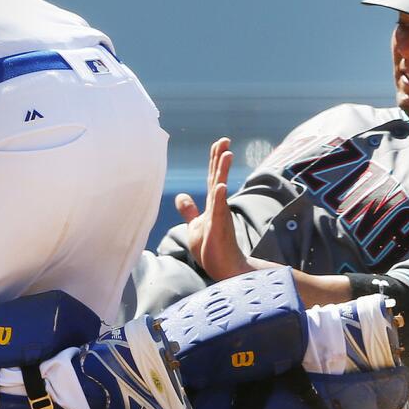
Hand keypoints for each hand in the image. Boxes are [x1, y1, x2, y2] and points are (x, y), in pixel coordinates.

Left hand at [175, 138, 251, 281]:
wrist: (222, 268)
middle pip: (218, 177)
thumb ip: (189, 210)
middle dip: (221, 158)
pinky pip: (220, 210)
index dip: (215, 160)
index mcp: (212, 204)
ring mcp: (220, 216)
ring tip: (227, 154)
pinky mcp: (220, 228)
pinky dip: (221, 198)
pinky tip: (222, 187)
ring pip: (220, 189)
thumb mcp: (195, 225)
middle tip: (225, 140)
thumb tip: (181, 196)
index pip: (213, 177)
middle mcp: (217, 206)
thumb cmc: (212, 248)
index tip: (219, 143)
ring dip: (223, 172)